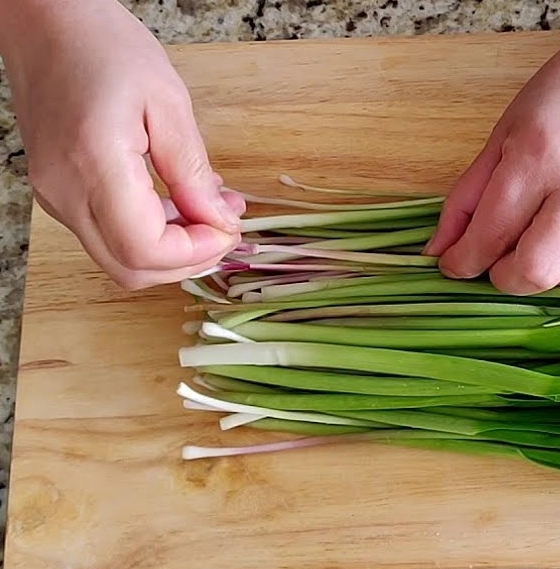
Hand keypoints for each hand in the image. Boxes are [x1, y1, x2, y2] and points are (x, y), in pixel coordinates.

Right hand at [2, 0, 243, 289]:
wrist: (47, 24)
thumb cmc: (105, 48)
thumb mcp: (169, 103)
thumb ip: (192, 171)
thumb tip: (219, 220)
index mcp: (94, 164)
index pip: (145, 249)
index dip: (196, 252)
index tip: (229, 229)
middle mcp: (65, 191)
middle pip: (130, 269)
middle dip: (188, 260)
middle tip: (227, 228)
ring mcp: (56, 196)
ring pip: (119, 258)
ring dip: (173, 249)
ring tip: (213, 210)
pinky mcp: (58, 193)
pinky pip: (108, 234)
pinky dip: (150, 232)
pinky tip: (180, 202)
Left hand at [423, 30, 559, 294]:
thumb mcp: (502, 136)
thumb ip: (467, 198)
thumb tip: (439, 252)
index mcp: (539, 155)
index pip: (491, 236)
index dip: (464, 261)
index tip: (455, 264)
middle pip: (536, 274)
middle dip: (505, 279)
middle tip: (497, 261)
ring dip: (544, 261)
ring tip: (545, 222)